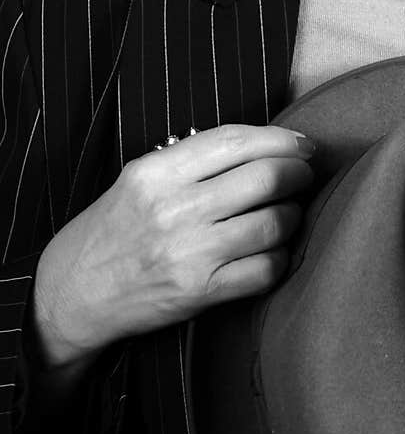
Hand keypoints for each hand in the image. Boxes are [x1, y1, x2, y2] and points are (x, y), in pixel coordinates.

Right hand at [31, 124, 314, 370]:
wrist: (71, 294)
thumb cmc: (111, 230)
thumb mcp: (137, 180)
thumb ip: (191, 160)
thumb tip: (260, 147)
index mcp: (155, 172)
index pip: (236, 142)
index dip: (280, 139)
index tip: (301, 144)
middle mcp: (173, 209)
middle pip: (264, 179)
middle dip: (297, 174)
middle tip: (304, 176)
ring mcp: (188, 253)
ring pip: (272, 224)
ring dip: (293, 215)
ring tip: (290, 212)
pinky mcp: (199, 293)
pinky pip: (264, 271)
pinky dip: (281, 258)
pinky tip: (275, 251)